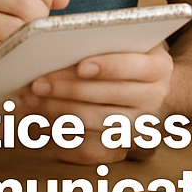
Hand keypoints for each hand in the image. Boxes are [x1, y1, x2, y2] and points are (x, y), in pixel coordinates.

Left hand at [22, 45, 173, 164]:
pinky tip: (41, 125)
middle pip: (108, 96)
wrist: (156, 90)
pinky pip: (91, 149)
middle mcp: (153, 98)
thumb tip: (64, 44)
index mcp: (158, 68)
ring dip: (59, 112)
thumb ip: (107, 42)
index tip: (81, 65)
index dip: (107, 67)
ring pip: (95, 122)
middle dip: (69, 89)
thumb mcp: (131, 43)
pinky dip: (63, 139)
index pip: (133, 66)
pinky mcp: (122, 145)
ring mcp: (139, 124)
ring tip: (32, 102)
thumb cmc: (132, 58)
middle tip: (38, 83)